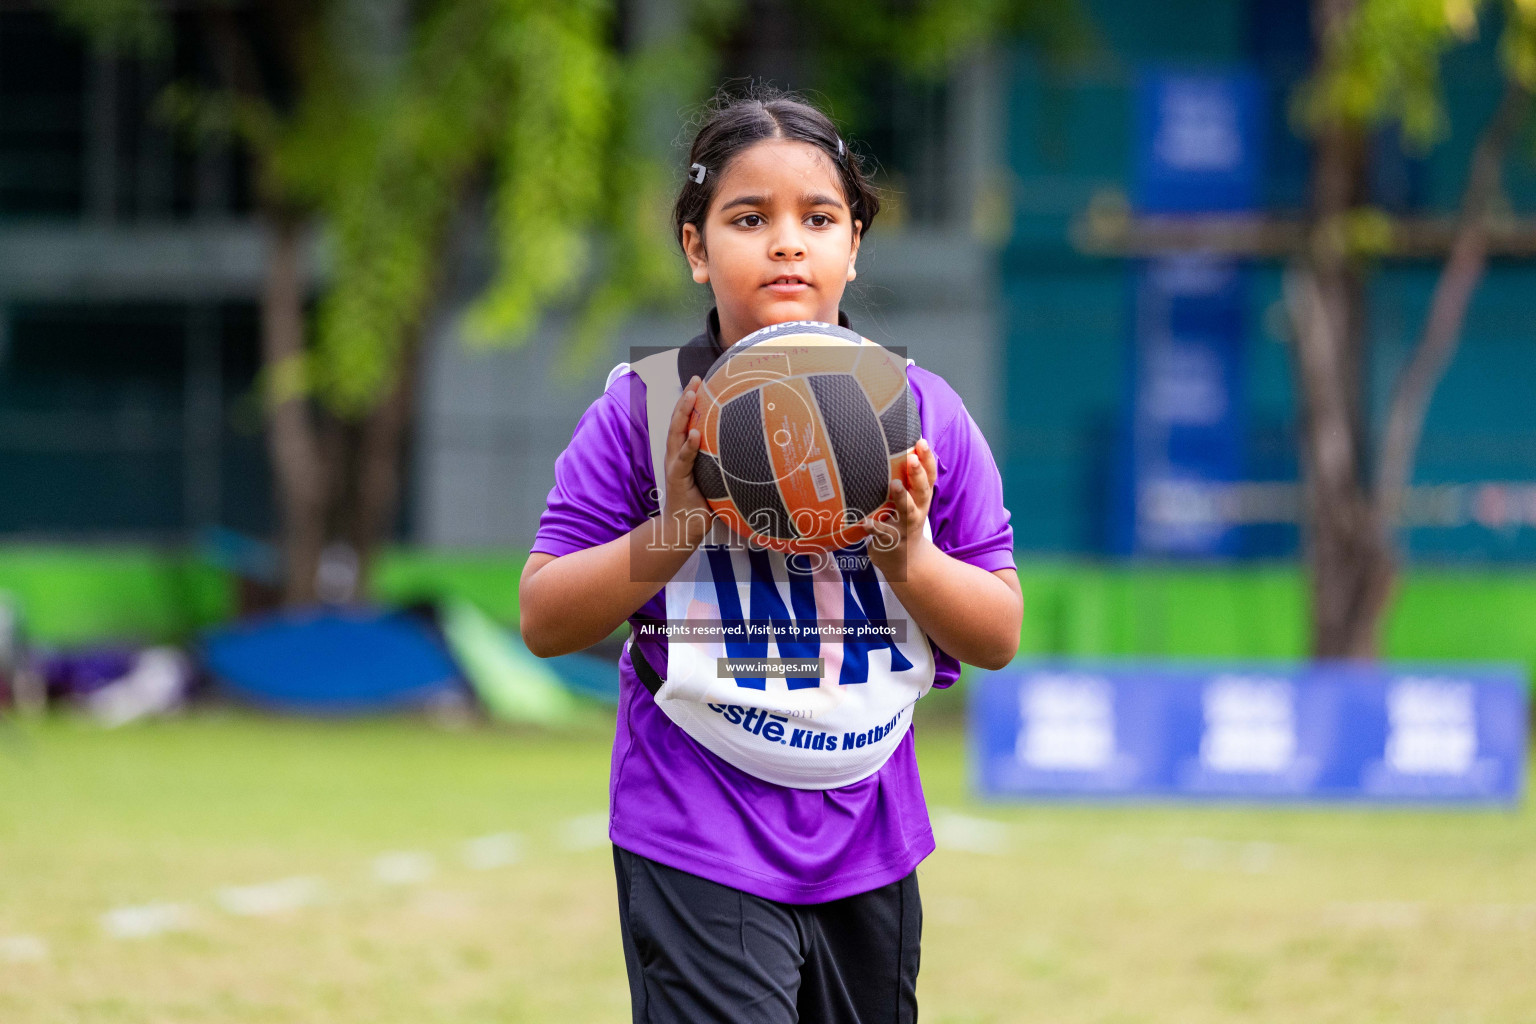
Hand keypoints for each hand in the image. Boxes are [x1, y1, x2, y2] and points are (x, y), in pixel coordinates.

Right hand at [661, 375, 712, 549]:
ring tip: (692, 396)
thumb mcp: (714, 477)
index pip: (685, 421)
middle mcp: (676, 454)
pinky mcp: (677, 479)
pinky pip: (683, 460)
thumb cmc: (701, 502)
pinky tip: (694, 434)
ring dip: (683, 414)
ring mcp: (674, 466)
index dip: (691, 401)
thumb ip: (723, 462)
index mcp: (683, 452)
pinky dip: (688, 446)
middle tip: (696, 380)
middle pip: (678, 421)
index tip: (700, 382)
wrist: (684, 528)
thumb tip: (752, 449)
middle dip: (686, 399)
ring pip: (676, 434)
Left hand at [861, 438, 936, 576]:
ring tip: (894, 484)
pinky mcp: (891, 542)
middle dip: (918, 474)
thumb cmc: (902, 523)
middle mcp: (917, 511)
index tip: (921, 442)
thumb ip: (904, 482)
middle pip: (923, 491)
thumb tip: (890, 448)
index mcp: (921, 499)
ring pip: (907, 512)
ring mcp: (905, 527)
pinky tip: (866, 522)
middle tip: (911, 458)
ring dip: (902, 498)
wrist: (906, 564)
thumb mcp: (909, 503)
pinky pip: (883, 534)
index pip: (929, 476)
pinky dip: (875, 528)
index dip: (928, 459)